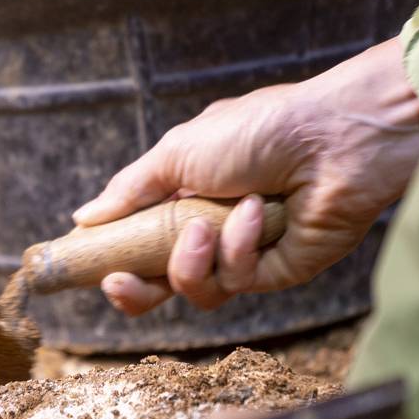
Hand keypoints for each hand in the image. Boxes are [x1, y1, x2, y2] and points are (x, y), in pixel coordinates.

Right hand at [73, 36, 418, 314]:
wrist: (334, 138)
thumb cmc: (261, 129)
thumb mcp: (179, 151)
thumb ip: (131, 189)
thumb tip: (83, 218)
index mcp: (186, 195)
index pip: (140, 240)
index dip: (114, 257)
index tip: (90, 262)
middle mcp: (213, 228)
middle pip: (161, 281)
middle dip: (136, 289)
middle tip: (121, 280)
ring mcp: (246, 253)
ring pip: (195, 289)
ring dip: (190, 260)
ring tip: (206, 225)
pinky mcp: (279, 272)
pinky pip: (238, 281)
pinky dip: (239, 247)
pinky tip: (258, 212)